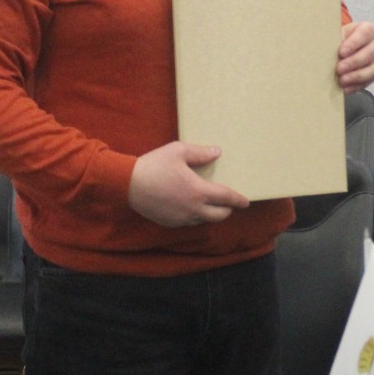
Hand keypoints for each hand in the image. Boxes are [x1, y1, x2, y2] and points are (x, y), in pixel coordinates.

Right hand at [127, 141, 248, 226]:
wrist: (127, 184)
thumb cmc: (154, 165)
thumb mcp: (178, 151)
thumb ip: (200, 153)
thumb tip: (217, 152)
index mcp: (199, 191)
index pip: (226, 198)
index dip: (238, 200)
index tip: (246, 201)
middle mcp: (193, 209)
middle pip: (219, 215)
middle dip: (227, 210)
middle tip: (229, 203)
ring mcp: (181, 218)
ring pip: (204, 220)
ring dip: (211, 214)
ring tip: (210, 204)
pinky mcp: (170, 222)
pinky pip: (189, 222)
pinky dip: (195, 217)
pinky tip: (191, 207)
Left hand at [336, 20, 373, 93]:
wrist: (347, 47)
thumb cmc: (343, 38)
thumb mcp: (340, 33)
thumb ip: (337, 38)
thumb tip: (328, 47)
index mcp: (369, 30)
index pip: (365, 34)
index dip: (354, 44)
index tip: (341, 52)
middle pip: (370, 54)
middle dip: (354, 62)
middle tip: (339, 68)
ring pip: (372, 70)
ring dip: (356, 76)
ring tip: (342, 80)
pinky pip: (368, 82)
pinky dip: (356, 86)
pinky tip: (345, 89)